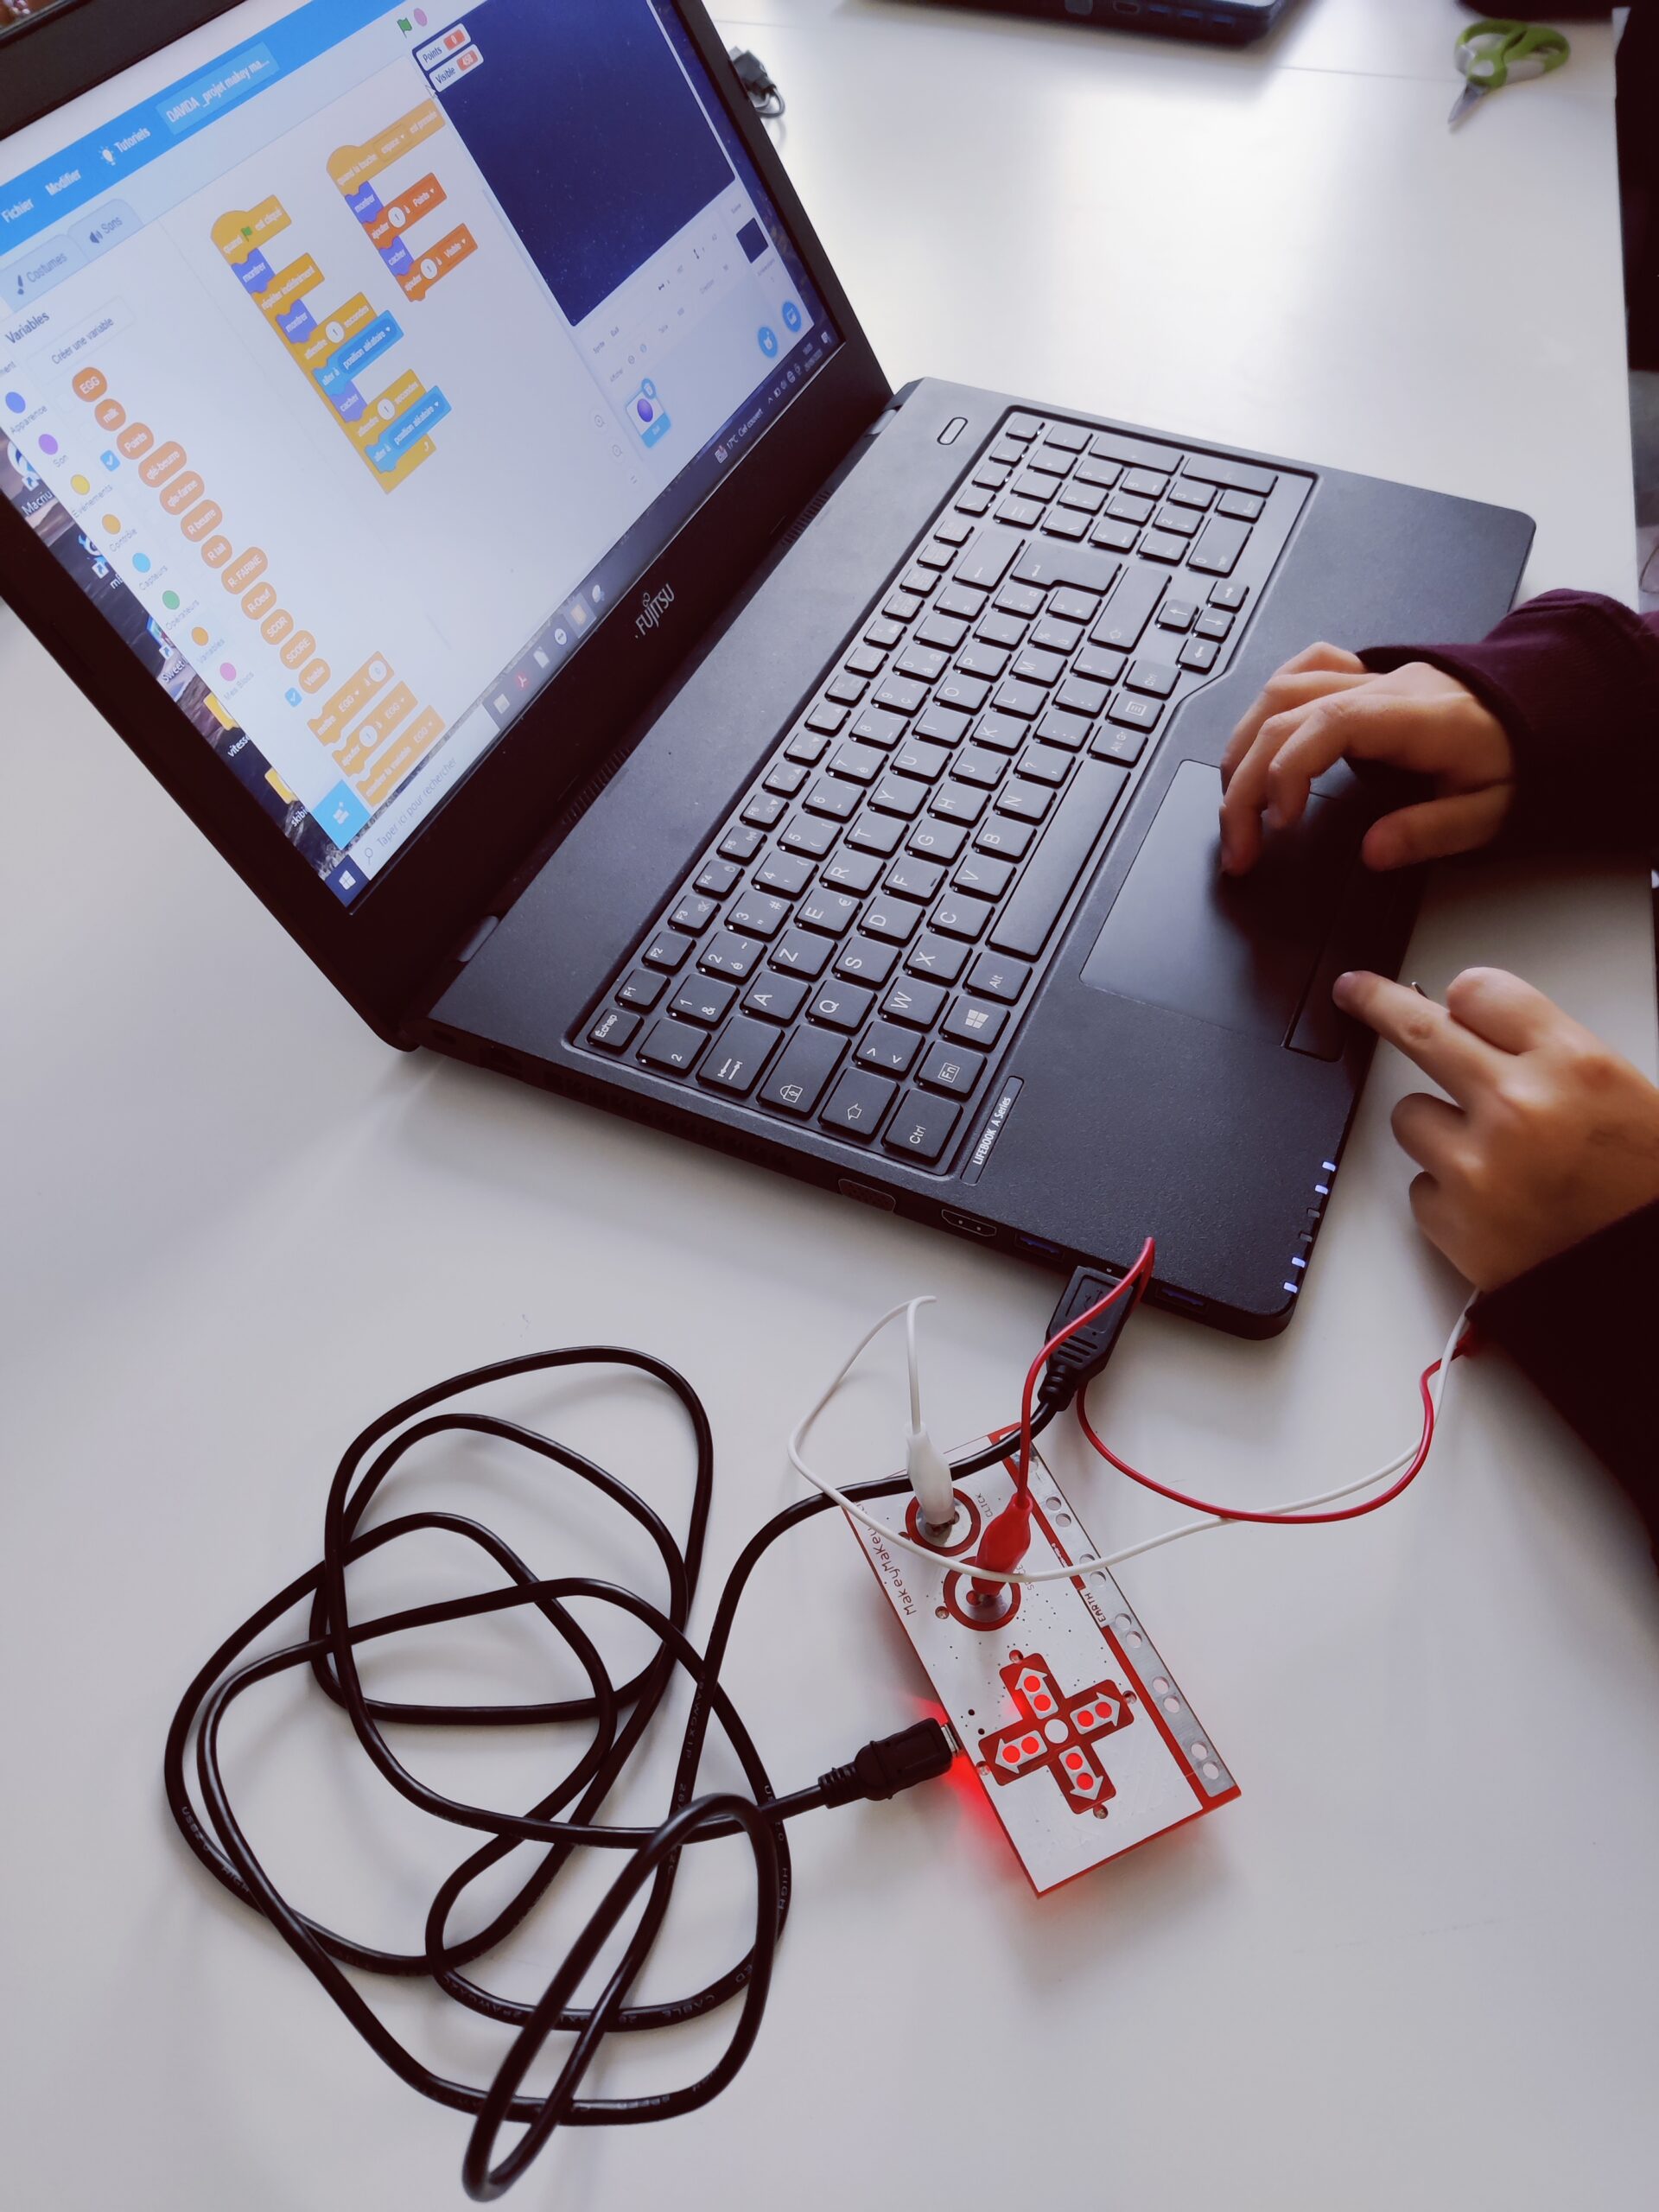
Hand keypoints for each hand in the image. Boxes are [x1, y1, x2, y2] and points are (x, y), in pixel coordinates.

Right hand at [1218, 645, 1515, 875]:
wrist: (1541, 706)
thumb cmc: (1516, 757)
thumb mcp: (1492, 809)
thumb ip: (1432, 831)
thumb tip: (1373, 852)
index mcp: (1416, 716)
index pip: (1328, 723)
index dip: (1289, 769)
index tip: (1280, 822)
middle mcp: (1383, 687)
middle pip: (1283, 715)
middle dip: (1245, 785)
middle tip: (1241, 850)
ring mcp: (1369, 677)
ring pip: (1277, 693)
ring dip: (1243, 751)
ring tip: (1237, 807)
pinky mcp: (1362, 678)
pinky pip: (1300, 670)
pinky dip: (1267, 706)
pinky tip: (1259, 742)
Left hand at [1334, 966, 1658, 1290]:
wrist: (1641, 1281)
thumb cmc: (1640, 1192)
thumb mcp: (1618, 1095)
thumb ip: (1547, 1056)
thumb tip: (1477, 1029)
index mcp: (1574, 1065)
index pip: (1480, 992)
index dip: (1465, 1000)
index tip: (1438, 997)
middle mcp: (1519, 1106)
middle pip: (1421, 1031)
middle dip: (1378, 1004)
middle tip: (1354, 992)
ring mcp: (1477, 1165)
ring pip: (1409, 1114)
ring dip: (1437, 1128)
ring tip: (1495, 1159)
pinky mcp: (1450, 1220)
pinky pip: (1420, 1184)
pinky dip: (1446, 1192)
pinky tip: (1495, 1206)